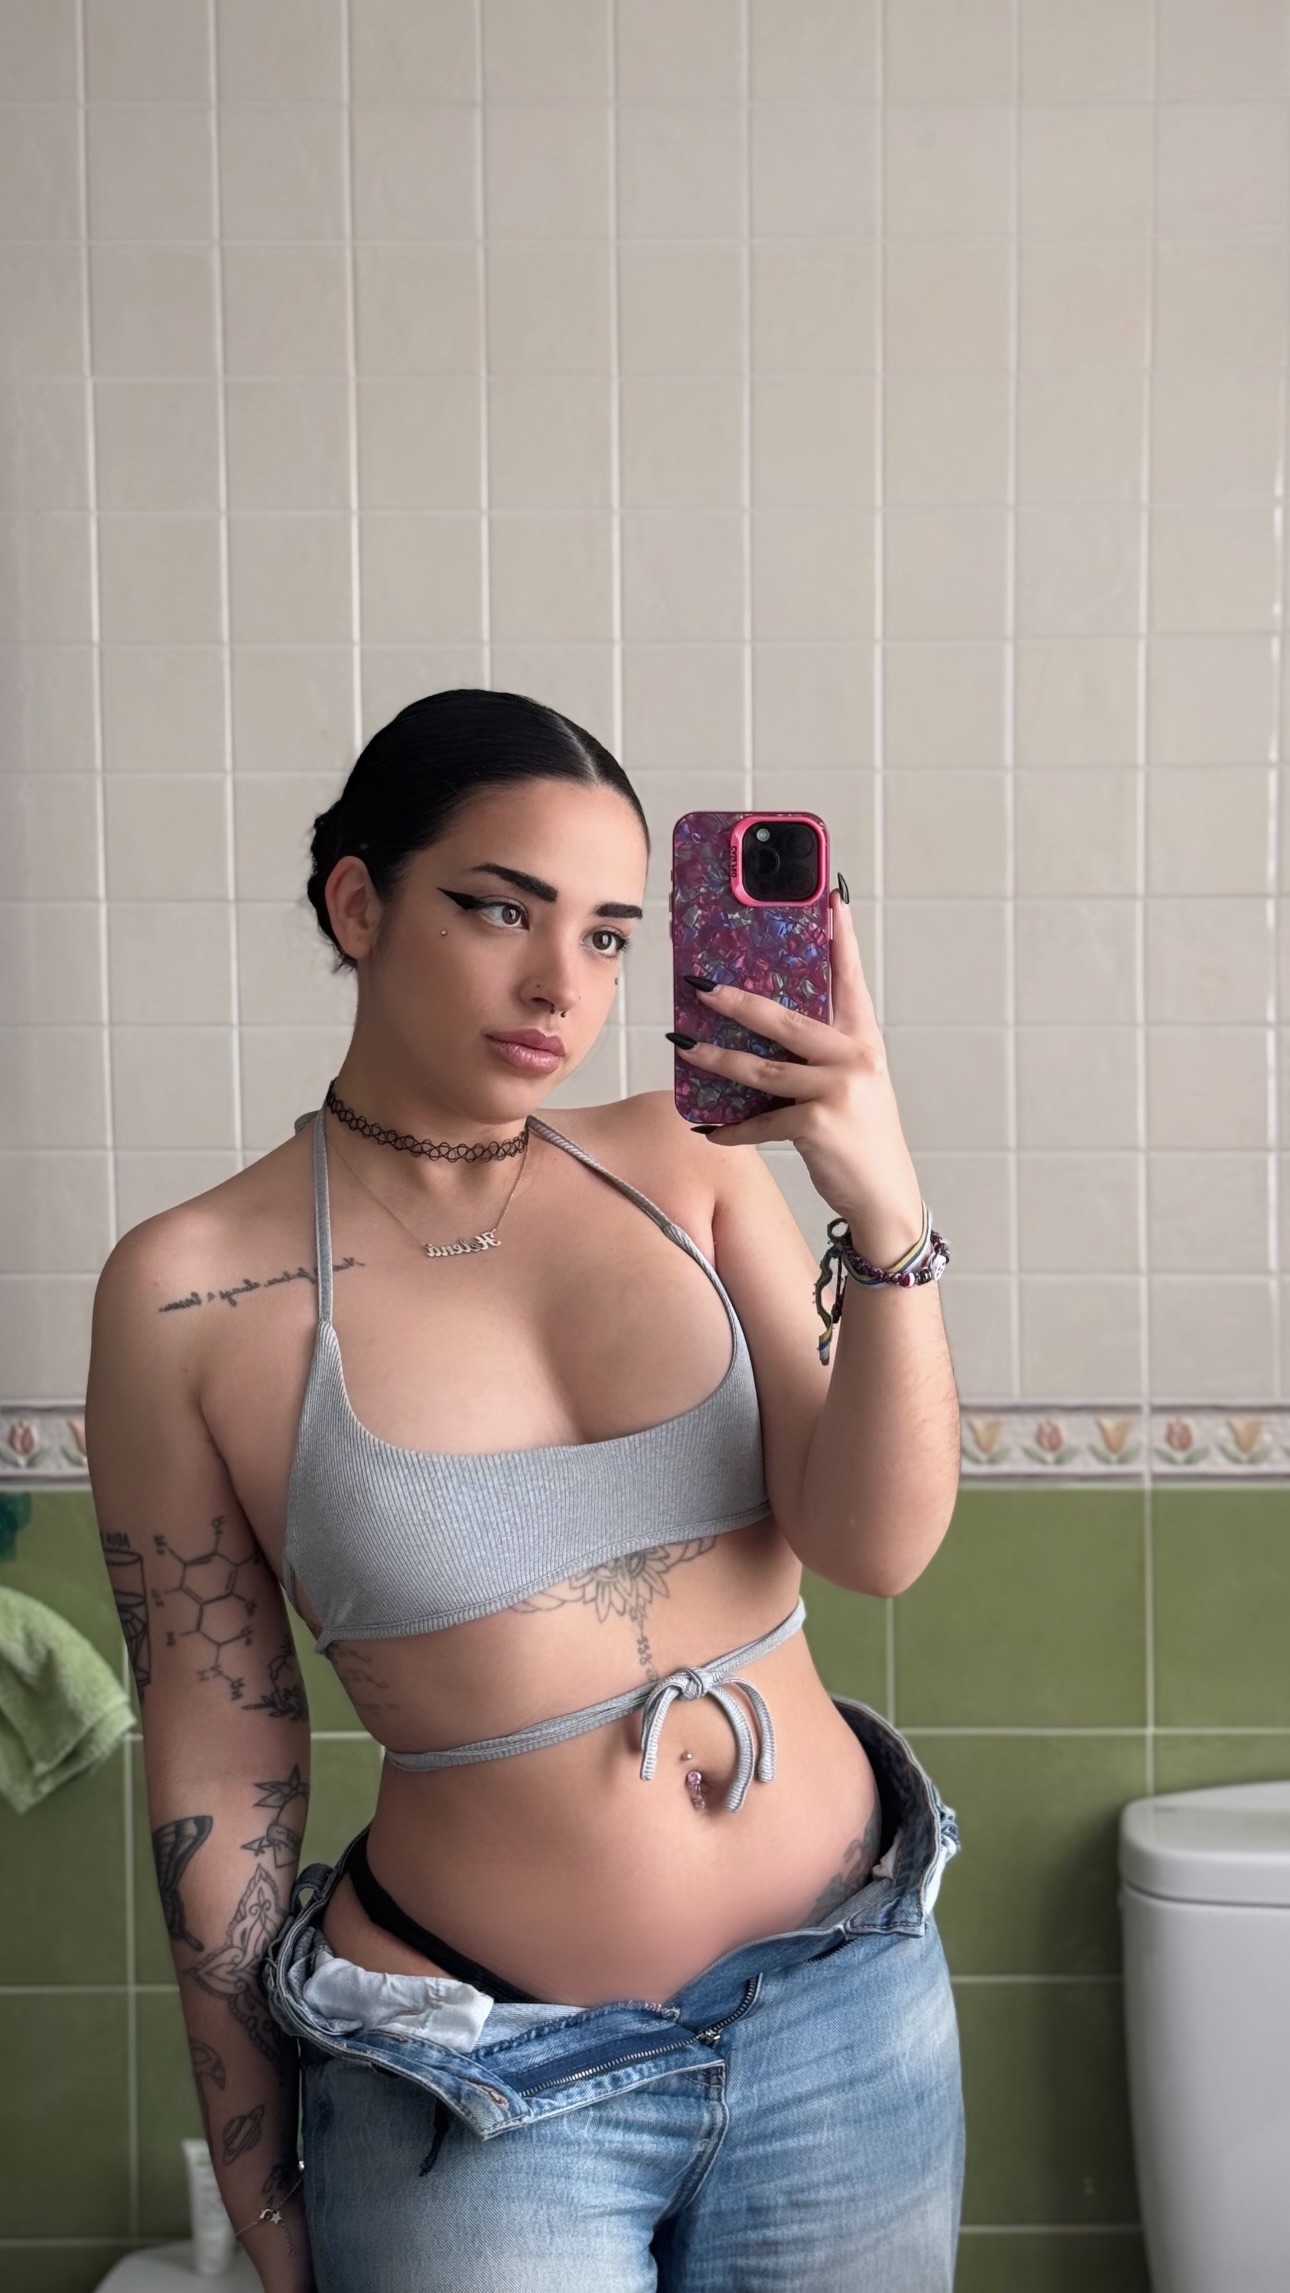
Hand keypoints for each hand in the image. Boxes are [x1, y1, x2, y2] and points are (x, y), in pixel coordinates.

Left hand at [676, 889, 924, 1266]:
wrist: (886, 1197)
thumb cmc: (863, 1138)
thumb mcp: (854, 1085)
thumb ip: (821, 1054)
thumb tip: (763, 1030)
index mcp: (864, 1040)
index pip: (849, 979)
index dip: (841, 937)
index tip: (831, 898)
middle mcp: (855, 1058)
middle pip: (786, 1019)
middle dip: (737, 1001)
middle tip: (700, 984)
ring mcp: (838, 1090)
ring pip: (762, 1068)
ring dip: (716, 1059)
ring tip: (683, 1046)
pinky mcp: (819, 1125)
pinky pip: (761, 1121)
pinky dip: (732, 1128)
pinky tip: (709, 1129)